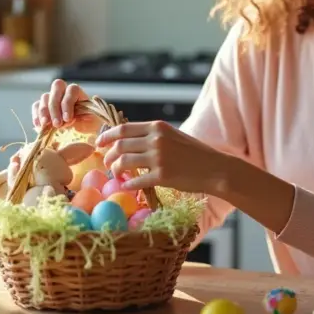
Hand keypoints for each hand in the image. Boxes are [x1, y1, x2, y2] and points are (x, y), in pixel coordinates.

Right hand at [31, 79, 102, 134]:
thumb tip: (79, 112)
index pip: (72, 90)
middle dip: (55, 107)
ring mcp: (52, 98)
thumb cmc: (90, 125)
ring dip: (45, 112)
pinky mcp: (43, 108)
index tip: (68, 119)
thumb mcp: (93, 122)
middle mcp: (65, 92)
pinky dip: (36, 115)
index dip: (68, 103)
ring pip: (45, 97)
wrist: (82, 133)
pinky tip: (39, 126)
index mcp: (78, 93)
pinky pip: (36, 106)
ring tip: (47, 126)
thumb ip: (87, 116)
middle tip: (57, 124)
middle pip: (56, 88)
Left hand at [96, 120, 226, 192]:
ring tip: (117, 175)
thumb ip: (152, 135)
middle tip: (106, 164)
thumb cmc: (194, 153)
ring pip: (124, 163)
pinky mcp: (162, 176)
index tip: (98, 143)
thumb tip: (129, 140)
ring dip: (115, 170)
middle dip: (108, 156)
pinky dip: (128, 185)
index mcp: (157, 127)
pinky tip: (127, 187)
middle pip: (119, 146)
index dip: (107, 136)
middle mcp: (156, 140)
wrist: (214, 168)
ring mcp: (158, 158)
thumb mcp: (172, 135)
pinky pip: (136, 181)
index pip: (123, 128)